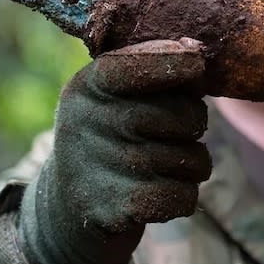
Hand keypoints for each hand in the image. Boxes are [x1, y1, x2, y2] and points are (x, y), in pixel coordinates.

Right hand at [18, 38, 211, 263]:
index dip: (175, 61)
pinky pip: (183, 196)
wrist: (66, 206)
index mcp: (88, 86)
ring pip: (191, 159)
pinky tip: (159, 194)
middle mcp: (88, 122)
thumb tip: (197, 54)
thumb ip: (152, 74)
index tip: (197, 61)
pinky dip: (183, 198)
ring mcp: (100, 166)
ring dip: (191, 165)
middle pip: (182, 115)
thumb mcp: (112, 97)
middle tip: (178, 131)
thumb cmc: (109, 137)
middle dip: (195, 123)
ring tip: (163, 165)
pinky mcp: (114, 209)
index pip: (136, 65)